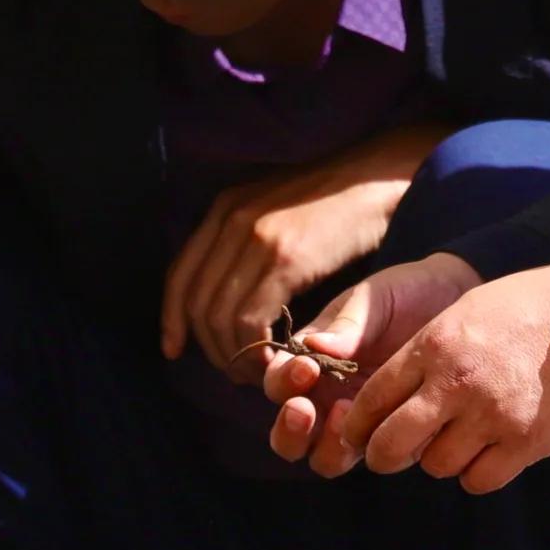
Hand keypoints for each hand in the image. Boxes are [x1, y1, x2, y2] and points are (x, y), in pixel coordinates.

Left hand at [159, 122, 448, 380]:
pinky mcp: (285, 259)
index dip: (171, 320)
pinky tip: (275, 358)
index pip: (179, 275)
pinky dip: (257, 348)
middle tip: (235, 370)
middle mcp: (231, 221)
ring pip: (221, 318)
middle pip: (197, 303)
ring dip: (235, 355)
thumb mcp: (275, 211)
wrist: (377, 178)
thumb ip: (244, 241)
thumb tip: (223, 294)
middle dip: (211, 348)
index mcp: (223, 208)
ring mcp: (256, 239)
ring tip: (257, 371)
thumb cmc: (334, 203)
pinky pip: (251, 319)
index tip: (174, 350)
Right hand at [259, 248, 482, 462]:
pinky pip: (374, 457)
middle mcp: (326, 399)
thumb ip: (346, 324)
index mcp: (311, 362)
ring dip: (326, 445)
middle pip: (289, 437)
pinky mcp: (394, 434)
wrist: (456, 300)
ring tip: (345, 413)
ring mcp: (359, 422)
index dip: (283, 381)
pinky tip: (388, 421)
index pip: (278, 383)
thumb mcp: (373, 301)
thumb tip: (314, 347)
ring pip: (324, 459)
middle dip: (290, 428)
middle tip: (306, 408)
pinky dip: (373, 448)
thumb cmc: (406, 294)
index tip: (306, 367)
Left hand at [285, 258, 549, 492]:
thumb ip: (428, 352)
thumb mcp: (467, 311)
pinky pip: (479, 480)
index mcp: (435, 346)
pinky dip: (477, 473)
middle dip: (383, 457)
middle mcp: (456, 384)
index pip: (373, 398)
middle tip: (389, 457)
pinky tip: (487, 454)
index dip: (357, 425)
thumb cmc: (530, 306)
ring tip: (456, 441)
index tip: (356, 434)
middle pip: (392, 445)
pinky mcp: (525, 443)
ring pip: (437, 466)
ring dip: (440, 459)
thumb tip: (393, 397)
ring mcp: (491, 417)